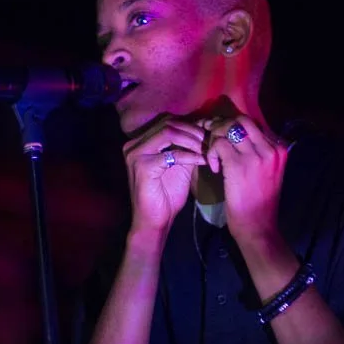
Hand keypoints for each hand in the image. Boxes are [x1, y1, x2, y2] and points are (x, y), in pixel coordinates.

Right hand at [124, 116, 206, 239]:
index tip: (208, 134)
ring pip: (169, 133)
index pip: (167, 122)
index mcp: (140, 142)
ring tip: (207, 149)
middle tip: (210, 141)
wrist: (154, 221)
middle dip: (192, 131)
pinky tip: (202, 161)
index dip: (190, 125)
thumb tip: (204, 130)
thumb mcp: (179, 166)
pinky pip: (172, 154)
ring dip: (192, 140)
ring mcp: (136, 154)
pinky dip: (190, 155)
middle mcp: (133, 144)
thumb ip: (186, 147)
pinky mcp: (143, 167)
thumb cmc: (165, 196)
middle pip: (168, 123)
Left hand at [203, 115, 287, 242]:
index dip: (233, 125)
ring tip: (211, 153)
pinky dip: (211, 152)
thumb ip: (259, 153)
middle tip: (210, 136)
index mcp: (280, 149)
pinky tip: (213, 167)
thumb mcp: (268, 172)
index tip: (221, 134)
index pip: (253, 124)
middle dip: (222, 125)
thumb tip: (238, 136)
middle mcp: (271, 148)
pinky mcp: (238, 165)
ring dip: (214, 138)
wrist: (258, 227)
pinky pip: (218, 144)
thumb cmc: (260, 203)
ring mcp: (256, 156)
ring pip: (228, 128)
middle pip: (241, 120)